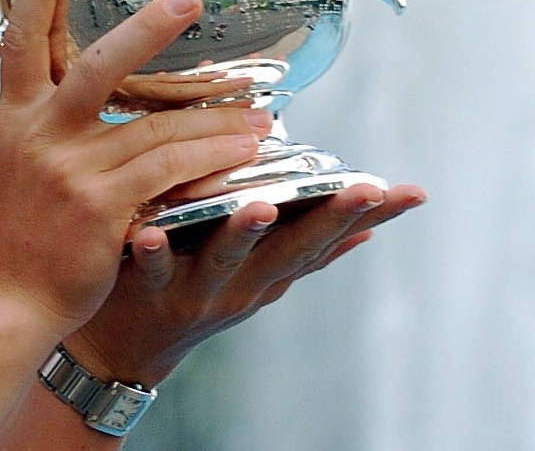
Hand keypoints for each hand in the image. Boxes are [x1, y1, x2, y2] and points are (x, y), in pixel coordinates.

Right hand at [0, 0, 271, 333]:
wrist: (3, 299)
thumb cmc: (16, 233)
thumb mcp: (15, 161)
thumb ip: (45, 119)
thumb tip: (77, 75)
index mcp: (14, 117)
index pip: (23, 39)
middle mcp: (39, 135)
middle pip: (95, 65)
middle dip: (146, 28)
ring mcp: (70, 171)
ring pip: (156, 125)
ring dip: (215, 115)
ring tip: (259, 106)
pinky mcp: (101, 208)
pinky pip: (170, 170)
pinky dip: (213, 157)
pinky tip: (246, 151)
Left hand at [65, 182, 427, 383]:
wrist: (123, 345)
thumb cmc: (196, 286)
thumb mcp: (258, 275)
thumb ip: (303, 250)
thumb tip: (367, 228)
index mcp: (270, 270)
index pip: (327, 238)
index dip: (369, 217)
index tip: (410, 192)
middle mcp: (243, 282)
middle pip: (292, 249)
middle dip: (330, 219)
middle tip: (364, 189)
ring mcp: (198, 288)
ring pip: (226, 257)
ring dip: (244, 233)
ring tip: (259, 206)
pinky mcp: (148, 288)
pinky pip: (150, 268)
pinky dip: (153, 252)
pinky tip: (150, 233)